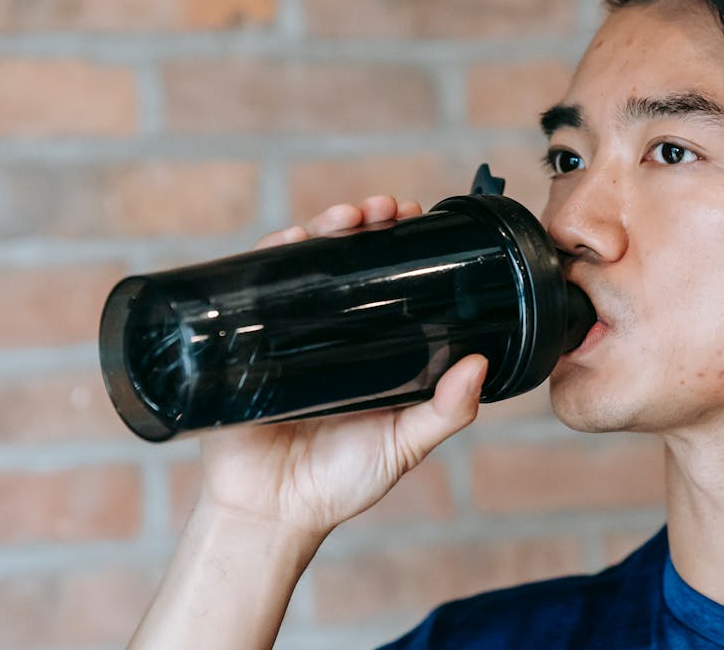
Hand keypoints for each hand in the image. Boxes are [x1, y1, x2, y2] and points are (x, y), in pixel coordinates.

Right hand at [195, 195, 487, 543]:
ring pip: (302, 263)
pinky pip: (251, 290)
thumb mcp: (404, 444)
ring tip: (348, 216)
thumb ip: (445, 412)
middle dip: (365, 223)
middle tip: (385, 210)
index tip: (417, 219)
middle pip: (344, 259)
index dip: (399, 244)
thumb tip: (479, 366)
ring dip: (324, 228)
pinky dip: (269, 257)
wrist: (271, 513)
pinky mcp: (243, 341)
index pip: (385, 279)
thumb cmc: (340, 482)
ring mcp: (284, 331)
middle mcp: (327, 330)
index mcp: (369, 346)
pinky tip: (289, 239)